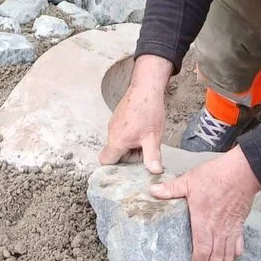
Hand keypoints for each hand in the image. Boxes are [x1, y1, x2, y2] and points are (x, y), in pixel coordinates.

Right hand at [99, 55, 171, 173]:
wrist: (146, 88)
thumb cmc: (148, 111)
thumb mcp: (153, 137)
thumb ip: (152, 157)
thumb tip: (155, 172)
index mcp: (117, 141)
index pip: (105, 162)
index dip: (115, 168)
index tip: (129, 168)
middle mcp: (111, 133)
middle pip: (114, 154)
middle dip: (128, 156)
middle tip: (143, 150)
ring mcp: (113, 124)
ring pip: (118, 143)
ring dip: (130, 146)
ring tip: (145, 138)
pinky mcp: (118, 118)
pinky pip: (120, 133)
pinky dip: (130, 136)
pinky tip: (143, 130)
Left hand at [150, 148, 259, 260]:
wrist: (241, 172)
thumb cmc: (216, 176)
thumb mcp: (189, 180)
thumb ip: (171, 189)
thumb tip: (152, 190)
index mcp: (203, 221)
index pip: (202, 252)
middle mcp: (218, 230)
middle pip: (215, 259)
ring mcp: (231, 229)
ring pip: (227, 256)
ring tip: (211, 258)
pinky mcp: (240, 226)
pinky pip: (239, 247)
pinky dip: (233, 253)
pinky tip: (226, 250)